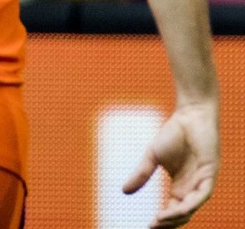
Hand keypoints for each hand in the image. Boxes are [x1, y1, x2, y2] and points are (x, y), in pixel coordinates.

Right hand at [123, 102, 218, 227]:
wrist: (190, 116)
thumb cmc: (173, 133)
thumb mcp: (151, 157)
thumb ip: (141, 175)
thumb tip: (124, 192)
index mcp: (180, 187)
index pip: (173, 211)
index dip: (162, 221)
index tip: (147, 226)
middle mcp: (192, 189)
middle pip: (183, 215)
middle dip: (168, 224)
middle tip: (152, 227)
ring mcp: (202, 183)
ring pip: (192, 209)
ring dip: (176, 218)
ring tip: (159, 221)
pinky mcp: (210, 175)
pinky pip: (201, 196)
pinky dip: (188, 206)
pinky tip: (174, 210)